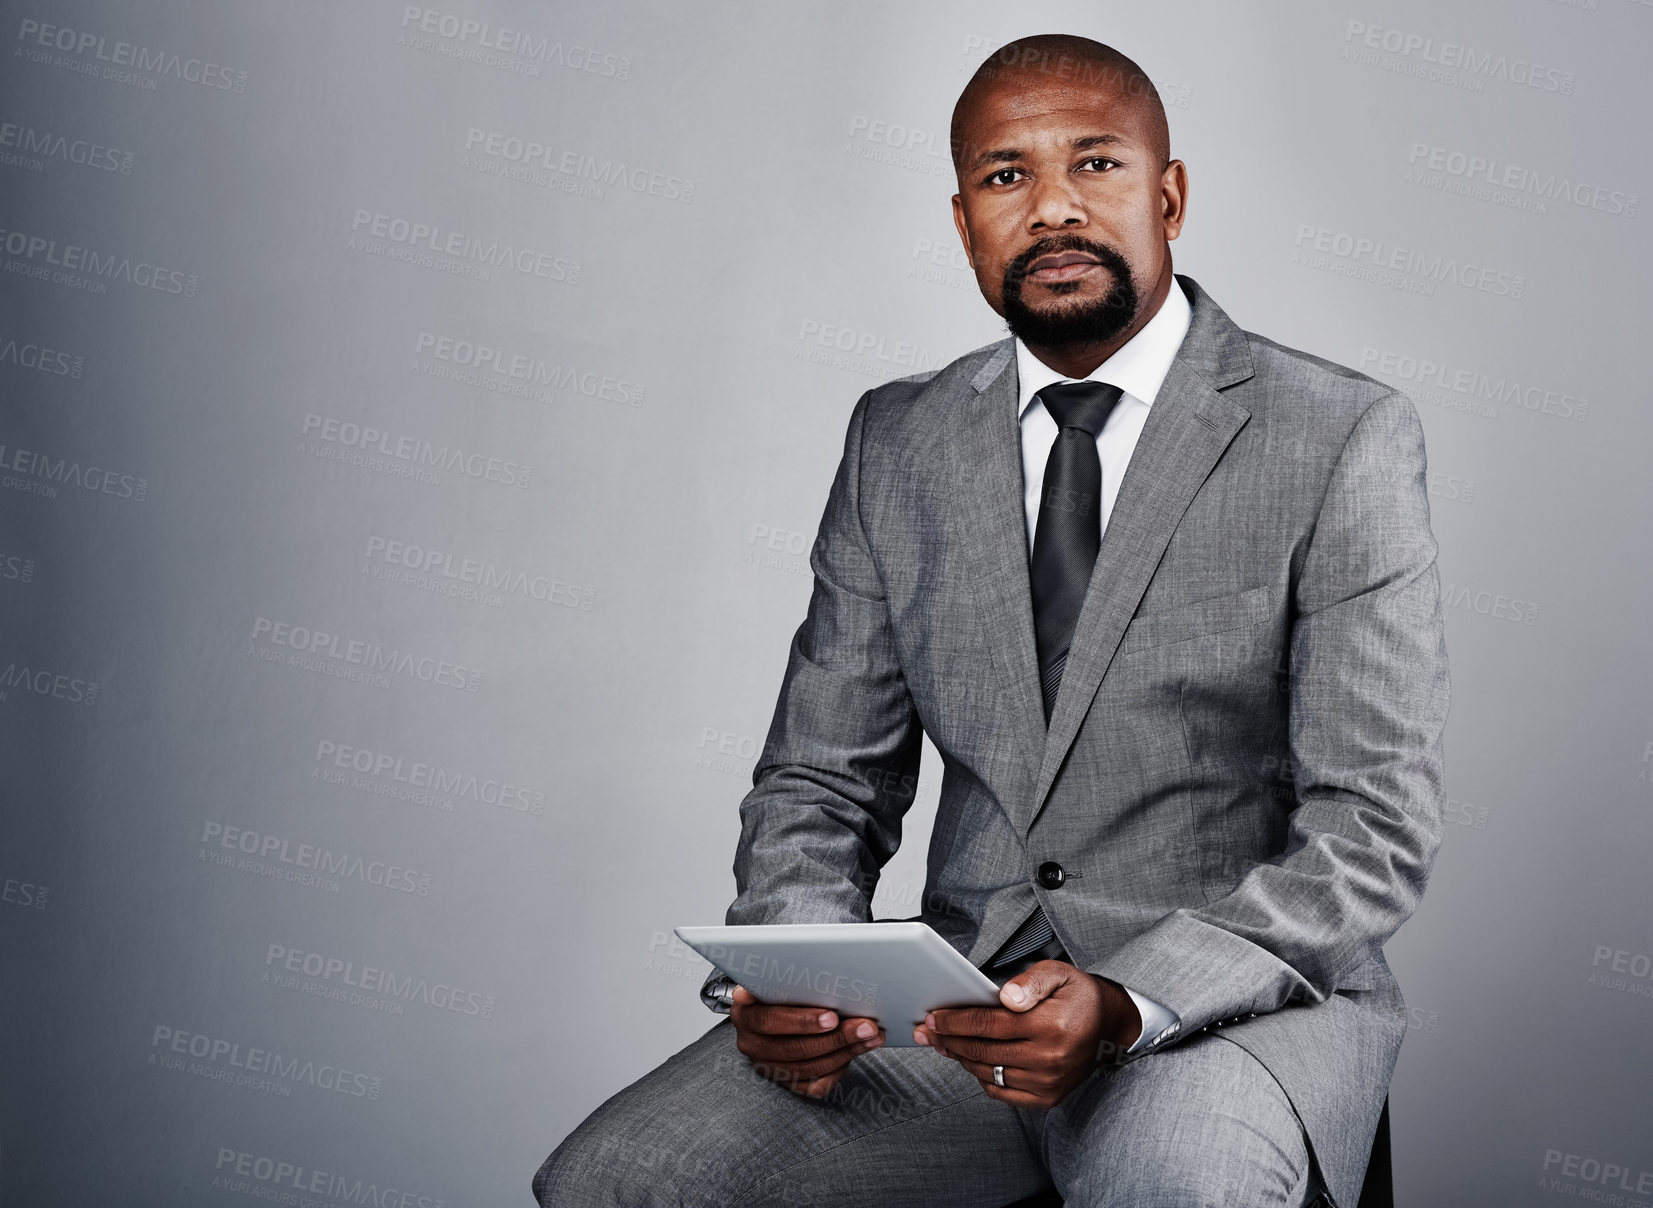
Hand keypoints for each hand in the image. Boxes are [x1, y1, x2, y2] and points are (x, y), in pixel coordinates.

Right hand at [729, 984, 885, 1097]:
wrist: (767, 1010)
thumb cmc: (777, 989)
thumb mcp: (773, 976)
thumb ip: (780, 976)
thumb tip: (799, 966)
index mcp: (745, 1014)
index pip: (771, 1021)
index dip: (803, 1021)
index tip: (832, 1016)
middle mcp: (752, 1043)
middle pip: (796, 1048)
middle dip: (837, 1037)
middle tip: (865, 1026)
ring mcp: (768, 1066)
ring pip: (810, 1067)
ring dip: (846, 1051)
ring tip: (871, 1036)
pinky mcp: (785, 1082)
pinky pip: (814, 1085)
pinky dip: (837, 1070)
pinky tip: (854, 1052)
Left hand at [912, 960, 1141, 1107]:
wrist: (1109, 1026)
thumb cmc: (1077, 996)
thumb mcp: (1058, 974)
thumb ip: (1030, 982)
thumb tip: (1004, 996)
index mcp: (1050, 1025)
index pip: (989, 1025)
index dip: (955, 1021)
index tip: (933, 1017)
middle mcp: (1049, 1059)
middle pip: (982, 1050)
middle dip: (948, 1040)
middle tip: (927, 1031)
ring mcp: (1049, 1083)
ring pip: (988, 1073)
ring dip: (961, 1058)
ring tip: (944, 1044)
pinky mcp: (1048, 1098)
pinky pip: (1003, 1092)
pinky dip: (982, 1079)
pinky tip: (972, 1062)